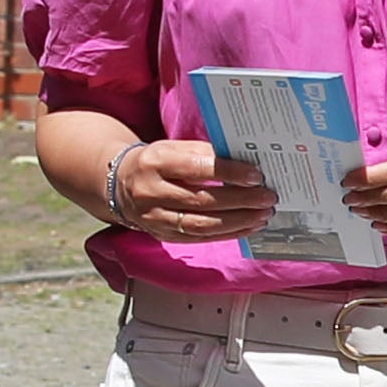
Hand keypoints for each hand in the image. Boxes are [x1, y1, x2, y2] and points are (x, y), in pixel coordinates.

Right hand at [110, 137, 275, 242]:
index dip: (228, 173)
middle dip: (240, 201)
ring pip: (202, 225)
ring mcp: (155, 218)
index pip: (195, 168)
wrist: (120, 185)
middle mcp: (150, 192)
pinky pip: (200, 238)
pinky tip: (248, 226)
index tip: (255, 175)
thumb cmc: (157, 162)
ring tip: (263, 215)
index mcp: (154, 162)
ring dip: (238, 222)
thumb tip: (245, 165)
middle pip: (202, 200)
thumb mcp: (174, 148)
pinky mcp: (163, 236)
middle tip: (267, 197)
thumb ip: (204, 154)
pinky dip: (228, 234)